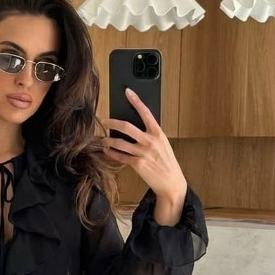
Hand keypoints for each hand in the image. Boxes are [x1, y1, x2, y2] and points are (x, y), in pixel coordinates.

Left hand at [101, 89, 187, 223]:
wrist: (172, 182)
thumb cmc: (166, 162)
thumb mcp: (162, 144)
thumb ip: (150, 135)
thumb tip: (134, 128)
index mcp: (158, 133)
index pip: (145, 112)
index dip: (135, 100)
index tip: (127, 91)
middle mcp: (150, 141)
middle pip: (126, 126)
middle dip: (111, 122)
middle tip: (104, 121)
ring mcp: (143, 153)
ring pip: (120, 142)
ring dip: (108, 140)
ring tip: (103, 139)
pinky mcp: (138, 164)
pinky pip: (120, 156)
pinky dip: (111, 153)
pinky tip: (107, 151)